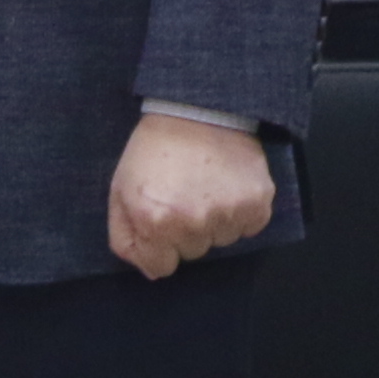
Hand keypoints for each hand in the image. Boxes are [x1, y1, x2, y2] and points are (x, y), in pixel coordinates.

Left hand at [109, 110, 277, 276]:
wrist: (197, 108)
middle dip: (187, 231)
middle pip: (193, 253)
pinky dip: (242, 212)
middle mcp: (194, 223)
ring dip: (216, 221)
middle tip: (184, 194)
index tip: (162, 220)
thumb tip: (150, 269)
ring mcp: (228, 212)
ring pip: (222, 241)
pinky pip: (250, 227)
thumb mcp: (120, 191)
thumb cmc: (154, 150)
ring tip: (207, 186)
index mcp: (155, 222)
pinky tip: (229, 187)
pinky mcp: (257, 201)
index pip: (162, 268)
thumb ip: (125, 238)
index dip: (159, 245)